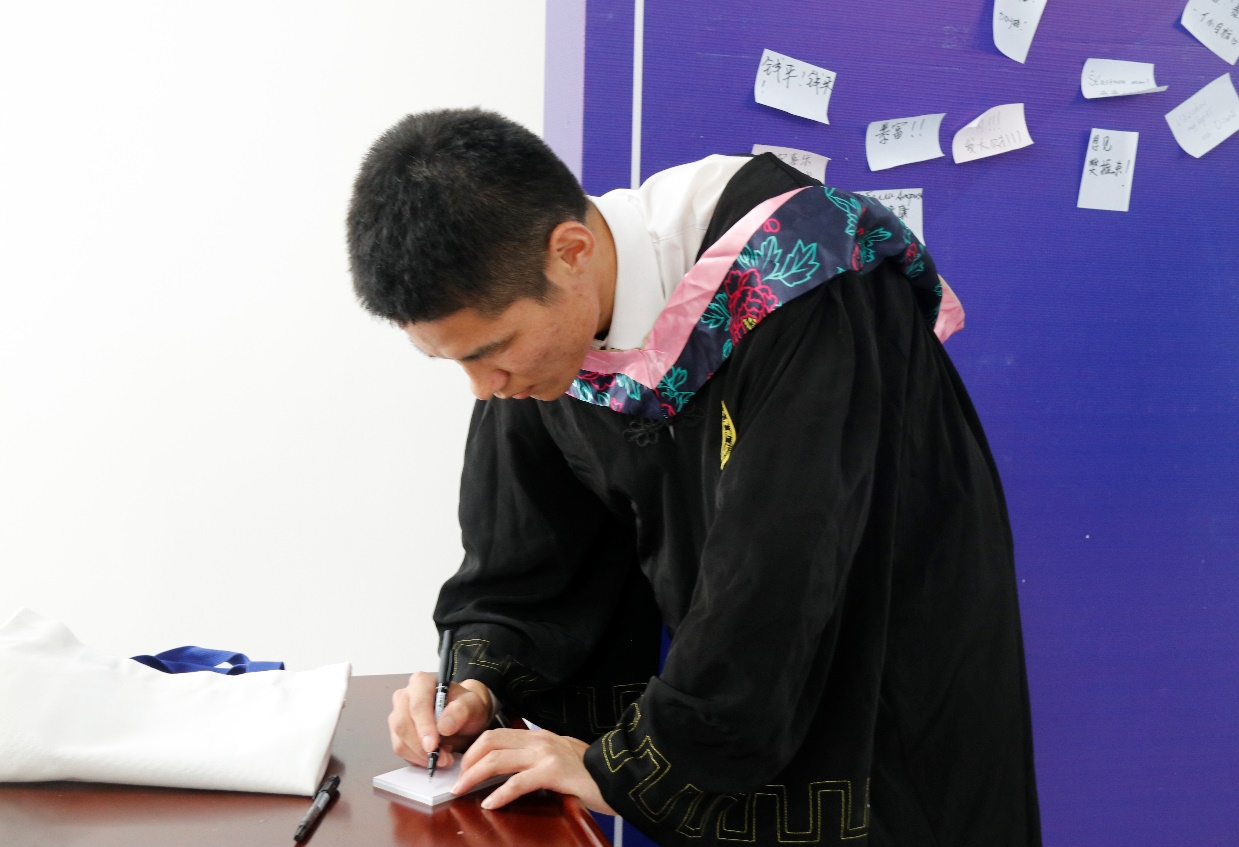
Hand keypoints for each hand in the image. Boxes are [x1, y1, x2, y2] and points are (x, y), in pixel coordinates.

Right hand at [388, 673, 493, 767]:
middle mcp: (405, 696)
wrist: (463, 717)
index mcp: (422, 682)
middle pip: (402, 724)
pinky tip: (434, 756)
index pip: (417, 705)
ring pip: (400, 740)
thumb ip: (462, 710)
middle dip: (421, 746)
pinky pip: (401, 751)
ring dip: (420, 755)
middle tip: (443, 758)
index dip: (424, 727)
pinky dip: (417, 759)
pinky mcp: (398, 733)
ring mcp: (398, 715)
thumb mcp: (474, 705)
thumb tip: (443, 726)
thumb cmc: (466, 707)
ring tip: (444, 757)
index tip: (433, 746)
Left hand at [453, 727, 616, 815]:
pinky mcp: (555, 772)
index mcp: (539, 736)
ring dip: (474, 775)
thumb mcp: (560, 759)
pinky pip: (518, 782)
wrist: (622, 775)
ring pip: (497, 758)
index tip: (462, 767)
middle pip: (490, 741)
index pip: (496, 734)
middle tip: (457, 780)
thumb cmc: (591, 773)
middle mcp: (540, 740)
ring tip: (462, 790)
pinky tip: (491, 804)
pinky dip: (500, 794)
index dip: (473, 750)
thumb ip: (537, 761)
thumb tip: (509, 773)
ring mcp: (547, 754)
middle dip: (467, 761)